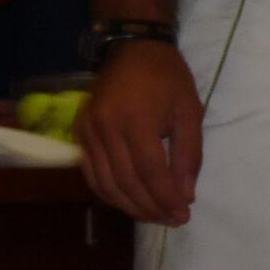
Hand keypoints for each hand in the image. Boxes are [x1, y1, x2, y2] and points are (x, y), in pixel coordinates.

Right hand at [76, 40, 203, 225]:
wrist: (133, 48)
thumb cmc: (168, 77)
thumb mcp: (190, 110)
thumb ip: (189, 153)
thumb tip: (185, 194)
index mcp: (135, 120)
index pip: (150, 172)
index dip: (165, 198)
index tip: (184, 215)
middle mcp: (105, 129)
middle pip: (126, 182)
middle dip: (150, 207)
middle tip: (172, 221)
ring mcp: (88, 132)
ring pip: (106, 183)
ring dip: (130, 206)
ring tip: (154, 217)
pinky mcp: (80, 133)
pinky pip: (92, 174)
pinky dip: (110, 193)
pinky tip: (129, 202)